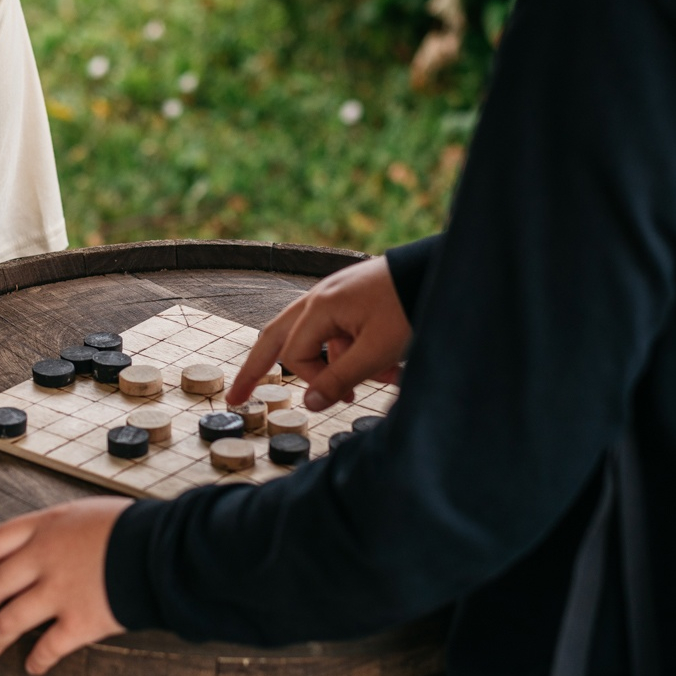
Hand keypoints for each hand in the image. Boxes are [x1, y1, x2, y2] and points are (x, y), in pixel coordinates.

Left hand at [0, 498, 126, 673]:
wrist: (163, 548)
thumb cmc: (133, 526)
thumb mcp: (88, 512)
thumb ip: (62, 530)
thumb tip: (48, 545)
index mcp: (46, 527)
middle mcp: (44, 559)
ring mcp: (59, 592)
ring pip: (10, 620)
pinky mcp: (80, 622)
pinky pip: (48, 647)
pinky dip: (37, 660)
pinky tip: (31, 667)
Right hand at [227, 256, 408, 411]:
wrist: (438, 272)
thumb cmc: (408, 306)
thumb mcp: (376, 351)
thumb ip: (339, 379)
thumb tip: (309, 404)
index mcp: (320, 306)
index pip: (294, 355)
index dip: (314, 380)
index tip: (341, 395)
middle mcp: (319, 297)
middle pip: (276, 337)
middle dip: (256, 369)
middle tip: (236, 394)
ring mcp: (335, 295)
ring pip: (317, 337)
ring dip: (342, 364)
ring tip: (386, 378)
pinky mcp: (353, 298)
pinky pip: (342, 330)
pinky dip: (359, 351)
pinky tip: (392, 365)